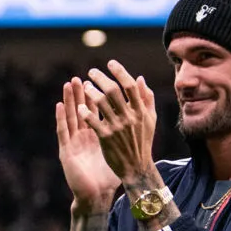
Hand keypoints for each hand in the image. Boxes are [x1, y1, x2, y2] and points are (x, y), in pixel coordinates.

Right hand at [56, 78, 120, 211]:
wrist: (97, 195)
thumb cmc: (110, 174)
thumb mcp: (121, 149)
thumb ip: (128, 131)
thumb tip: (136, 118)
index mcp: (97, 134)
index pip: (95, 110)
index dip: (96, 94)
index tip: (98, 79)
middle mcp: (84, 136)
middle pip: (81, 110)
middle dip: (81, 93)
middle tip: (80, 76)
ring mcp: (74, 143)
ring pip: (71, 116)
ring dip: (69, 100)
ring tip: (68, 84)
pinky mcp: (67, 151)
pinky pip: (63, 132)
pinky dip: (60, 118)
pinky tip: (59, 105)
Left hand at [76, 61, 157, 189]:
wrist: (137, 167)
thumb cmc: (143, 142)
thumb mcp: (150, 119)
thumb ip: (147, 98)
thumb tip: (140, 78)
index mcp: (141, 110)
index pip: (130, 85)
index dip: (120, 71)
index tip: (110, 63)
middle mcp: (130, 116)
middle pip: (113, 90)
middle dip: (100, 78)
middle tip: (91, 72)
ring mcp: (117, 127)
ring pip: (101, 103)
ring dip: (91, 92)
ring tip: (85, 87)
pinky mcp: (106, 137)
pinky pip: (93, 121)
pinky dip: (86, 112)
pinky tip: (80, 107)